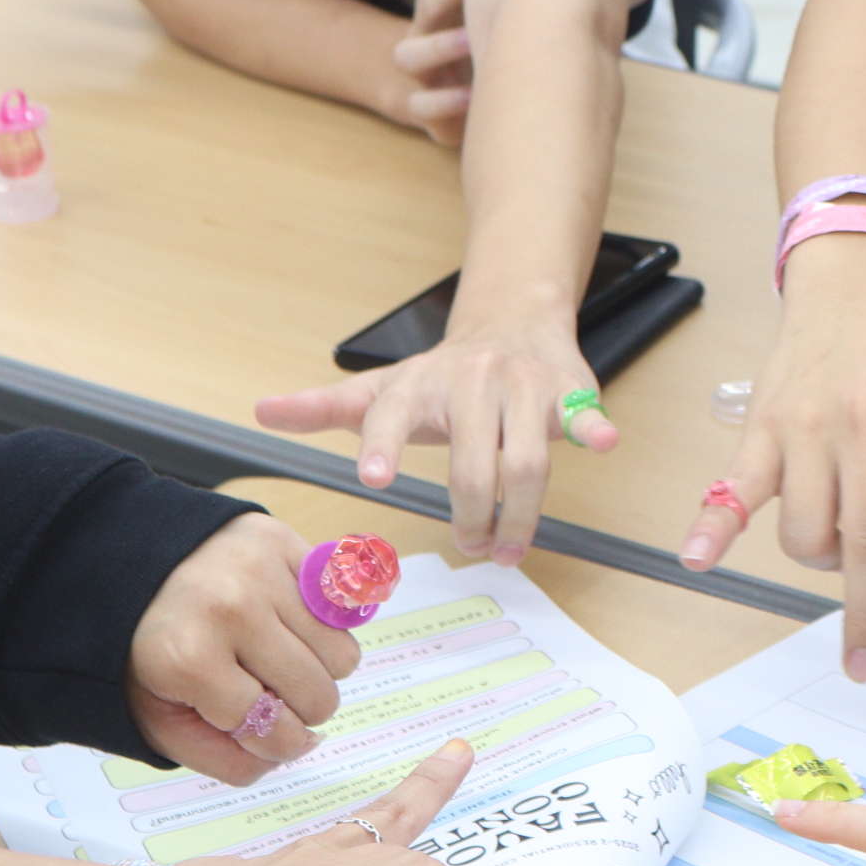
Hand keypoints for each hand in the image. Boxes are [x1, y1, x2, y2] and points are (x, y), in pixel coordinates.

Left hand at [127, 513, 366, 783]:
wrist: (130, 562)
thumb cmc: (145, 647)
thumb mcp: (158, 718)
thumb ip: (222, 756)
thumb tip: (298, 750)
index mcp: (189, 661)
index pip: (273, 730)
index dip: (273, 743)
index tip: (261, 733)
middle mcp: (233, 610)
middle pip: (319, 697)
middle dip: (300, 709)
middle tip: (267, 692)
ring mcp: (266, 572)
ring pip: (343, 656)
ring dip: (317, 668)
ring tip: (276, 656)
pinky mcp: (289, 544)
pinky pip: (343, 609)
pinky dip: (324, 627)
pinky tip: (288, 623)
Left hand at [256, 311, 613, 561]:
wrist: (515, 318)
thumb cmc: (447, 371)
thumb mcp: (383, 388)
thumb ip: (325, 406)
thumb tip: (262, 412)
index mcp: (418, 386)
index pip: (393, 417)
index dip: (382, 445)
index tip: (374, 478)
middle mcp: (470, 382)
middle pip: (474, 463)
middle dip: (474, 514)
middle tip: (473, 547)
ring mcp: (521, 385)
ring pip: (525, 459)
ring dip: (520, 513)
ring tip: (508, 547)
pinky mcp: (567, 390)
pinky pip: (582, 413)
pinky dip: (593, 427)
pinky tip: (603, 443)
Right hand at [389, 0, 472, 145]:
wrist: (430, 95)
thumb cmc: (460, 40)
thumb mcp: (464, 6)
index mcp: (434, 14)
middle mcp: (423, 43)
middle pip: (423, 12)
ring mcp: (424, 79)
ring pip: (412, 61)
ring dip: (440, 50)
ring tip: (474, 42)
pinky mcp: (433, 117)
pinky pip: (426, 113)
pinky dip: (445, 107)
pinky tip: (474, 97)